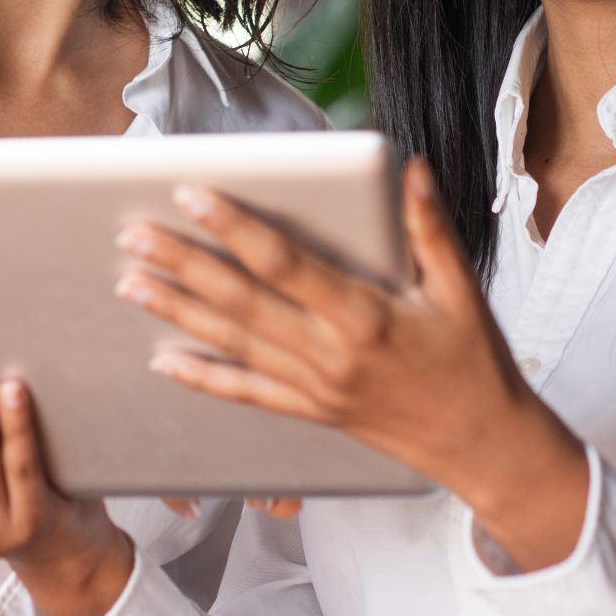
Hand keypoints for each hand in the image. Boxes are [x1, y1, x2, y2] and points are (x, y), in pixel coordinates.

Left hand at [116, 159, 589, 571]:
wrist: (485, 447)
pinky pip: (248, 394)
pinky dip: (204, 379)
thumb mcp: (462, 291)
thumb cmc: (475, 364)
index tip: (193, 195)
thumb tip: (409, 169)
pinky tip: (164, 362)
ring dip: (178, 313)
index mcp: (366, 315)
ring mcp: (316, 388)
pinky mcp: (312, 412)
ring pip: (233, 344)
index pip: (284, 262)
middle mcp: (331, 353)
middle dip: (183, 265)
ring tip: (130, 282)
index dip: (235, 227)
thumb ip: (429, 228)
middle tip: (135, 234)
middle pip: (242, 301)